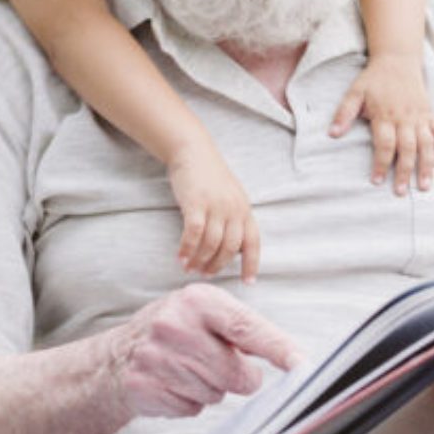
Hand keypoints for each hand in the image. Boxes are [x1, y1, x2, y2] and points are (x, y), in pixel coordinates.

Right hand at [107, 285, 302, 417]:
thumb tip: (291, 357)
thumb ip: (244, 329)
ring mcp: (156, 357)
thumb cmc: (177, 331)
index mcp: (197, 300)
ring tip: (189, 370)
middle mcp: (174, 324)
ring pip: (215, 394)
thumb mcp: (205, 313)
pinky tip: (173, 384)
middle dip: (237, 376)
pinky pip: (191, 409)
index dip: (277, 348)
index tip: (301, 364)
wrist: (118, 356)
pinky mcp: (144, 386)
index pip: (246, 327)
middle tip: (218, 363)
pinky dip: (189, 402)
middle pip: (235, 373)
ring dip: (210, 388)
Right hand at [167, 137, 259, 282]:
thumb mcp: (230, 196)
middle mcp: (234, 209)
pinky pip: (194, 234)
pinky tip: (181, 257)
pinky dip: (187, 249)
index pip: (253, 242)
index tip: (248, 282)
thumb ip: (233, 218)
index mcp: (245, 209)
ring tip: (190, 268)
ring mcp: (216, 206)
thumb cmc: (210, 176)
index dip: (252, 264)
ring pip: (212, 244)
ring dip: (200, 260)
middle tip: (205, 274)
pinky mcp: (197, 203)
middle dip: (217, 265)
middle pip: (230, 248)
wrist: (193, 151)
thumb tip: (231, 247)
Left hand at [329, 52, 433, 195]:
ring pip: (427, 144)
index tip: (377, 181)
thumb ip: (344, 114)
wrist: (397, 60)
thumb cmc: (374, 79)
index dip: (381, 164)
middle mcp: (405, 118)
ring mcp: (420, 116)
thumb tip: (332, 134)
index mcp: (385, 115)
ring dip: (427, 166)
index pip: (385, 144)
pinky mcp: (430, 113)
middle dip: (405, 172)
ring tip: (425, 186)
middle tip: (401, 192)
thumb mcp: (354, 93)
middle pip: (407, 149)